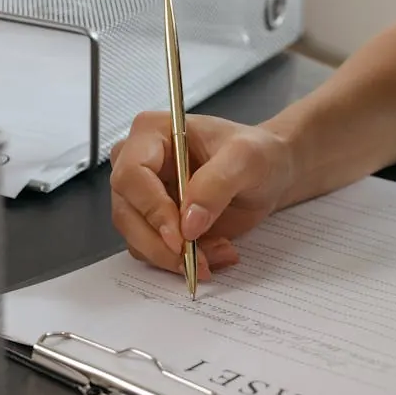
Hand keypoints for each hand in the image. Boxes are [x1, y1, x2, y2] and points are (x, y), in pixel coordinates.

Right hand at [109, 112, 294, 277]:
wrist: (269, 174)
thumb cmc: (257, 154)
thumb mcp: (246, 159)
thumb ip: (217, 185)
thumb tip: (188, 223)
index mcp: (152, 134)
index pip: (131, 175)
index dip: (151, 209)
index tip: (180, 236)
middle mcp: (138, 164)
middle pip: (126, 213)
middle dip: (161, 244)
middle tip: (197, 260)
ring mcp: (143, 196)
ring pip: (136, 238)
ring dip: (175, 256)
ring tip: (219, 251)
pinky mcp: (153, 223)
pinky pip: (153, 251)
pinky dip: (182, 261)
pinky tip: (214, 252)